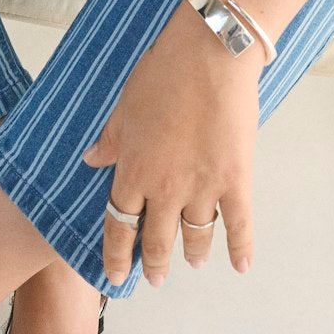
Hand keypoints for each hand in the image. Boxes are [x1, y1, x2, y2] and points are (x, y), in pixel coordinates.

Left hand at [81, 0, 259, 286]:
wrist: (208, 55)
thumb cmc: (162, 73)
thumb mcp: (124, 108)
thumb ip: (110, 141)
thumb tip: (92, 161)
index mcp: (133, 171)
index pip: (119, 225)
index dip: (117, 255)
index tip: (116, 275)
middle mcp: (164, 188)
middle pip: (156, 239)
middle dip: (154, 263)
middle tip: (155, 278)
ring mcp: (201, 187)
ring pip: (195, 235)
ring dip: (192, 253)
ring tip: (192, 263)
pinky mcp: (235, 179)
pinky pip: (238, 224)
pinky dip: (240, 248)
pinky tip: (241, 266)